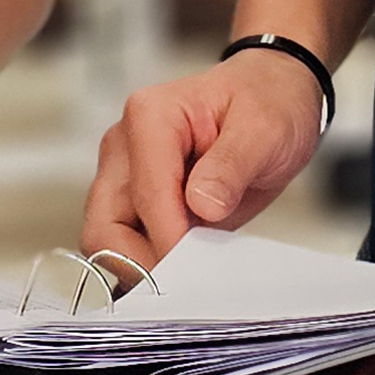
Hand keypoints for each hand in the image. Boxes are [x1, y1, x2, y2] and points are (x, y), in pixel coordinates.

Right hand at [83, 48, 326, 266]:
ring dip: (145, 264)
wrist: (269, 94)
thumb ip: (231, 165)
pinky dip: (150, 260)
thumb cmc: (266, 101)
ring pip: (106, 239)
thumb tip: (201, 204)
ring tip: (195, 268)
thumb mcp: (264, 129)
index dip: (171, 240)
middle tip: (190, 280)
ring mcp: (124, 172)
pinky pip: (125, 241)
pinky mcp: (133, 197)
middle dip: (142, 262)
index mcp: (150, 116)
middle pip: (104, 225)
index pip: (146, 197)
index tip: (199, 269)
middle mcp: (125, 144)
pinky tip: (187, 261)